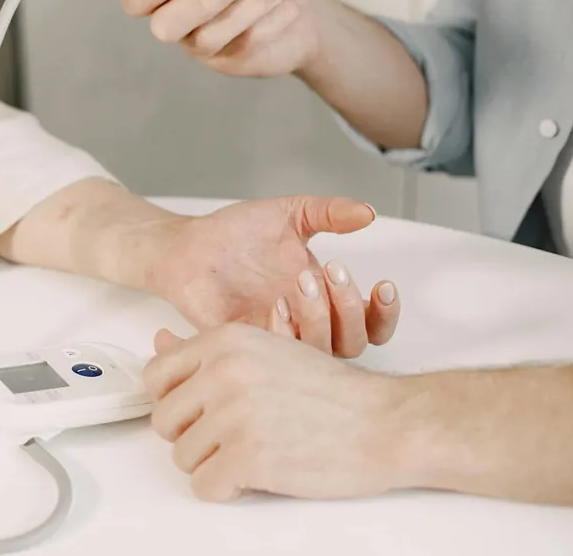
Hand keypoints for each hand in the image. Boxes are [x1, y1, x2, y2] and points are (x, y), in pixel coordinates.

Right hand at [121, 0, 323, 77]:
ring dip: (245, 9)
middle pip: (164, 26)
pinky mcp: (230, 62)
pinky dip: (271, 19)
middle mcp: (180, 21)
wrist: (304, 9)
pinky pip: (242, 44)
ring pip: (207, 37)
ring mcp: (203, 45)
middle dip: (196, 3)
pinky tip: (288, 5)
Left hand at [140, 196, 399, 357]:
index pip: (371, 325)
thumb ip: (328, 212)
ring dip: (319, 320)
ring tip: (301, 280)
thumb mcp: (288, 214)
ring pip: (318, 356)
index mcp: (323, 298)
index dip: (385, 313)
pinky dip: (283, 333)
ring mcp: (275, 337)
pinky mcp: (244, 346)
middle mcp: (304, 324)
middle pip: (352, 344)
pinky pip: (274, 359)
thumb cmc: (236, 233)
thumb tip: (368, 212)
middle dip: (351, 309)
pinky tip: (276, 303)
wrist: (188, 244)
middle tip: (331, 270)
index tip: (383, 284)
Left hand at [143, 325, 408, 501]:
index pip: (156, 376)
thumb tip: (159, 341)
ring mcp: (232, 415)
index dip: (175, 401)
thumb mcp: (266, 352)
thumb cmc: (333, 393)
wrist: (387, 423)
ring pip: (183, 457)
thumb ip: (208, 352)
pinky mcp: (246, 456)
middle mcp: (222, 372)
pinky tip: (257, 474)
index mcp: (224, 342)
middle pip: (164, 421)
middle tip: (234, 437)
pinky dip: (226, 489)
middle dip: (194, 436)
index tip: (200, 411)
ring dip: (213, 464)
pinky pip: (204, 487)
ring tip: (255, 453)